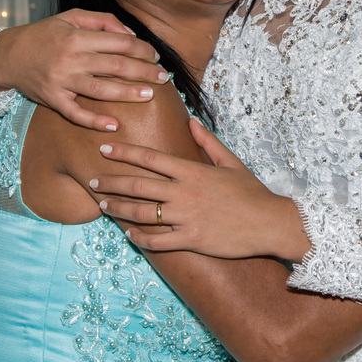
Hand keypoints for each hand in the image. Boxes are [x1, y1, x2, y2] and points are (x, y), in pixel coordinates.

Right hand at [0, 9, 167, 130]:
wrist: (8, 55)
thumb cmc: (44, 34)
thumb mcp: (71, 18)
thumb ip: (102, 21)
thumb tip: (130, 34)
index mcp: (77, 36)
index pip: (118, 43)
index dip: (141, 49)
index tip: (155, 56)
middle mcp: (70, 59)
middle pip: (115, 67)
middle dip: (143, 71)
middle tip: (163, 77)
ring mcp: (61, 81)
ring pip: (100, 90)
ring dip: (127, 93)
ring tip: (150, 95)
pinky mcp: (53, 100)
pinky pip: (75, 114)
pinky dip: (94, 121)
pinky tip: (114, 126)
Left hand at [92, 118, 309, 259]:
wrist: (270, 223)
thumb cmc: (252, 192)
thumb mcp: (231, 162)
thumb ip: (207, 142)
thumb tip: (191, 121)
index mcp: (192, 171)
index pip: (150, 159)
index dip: (124, 153)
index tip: (105, 150)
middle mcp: (184, 193)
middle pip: (138, 186)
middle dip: (111, 183)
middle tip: (92, 181)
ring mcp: (186, 218)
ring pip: (142, 214)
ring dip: (118, 210)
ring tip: (103, 206)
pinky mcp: (191, 239)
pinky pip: (157, 241)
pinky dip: (140, 238)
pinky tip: (129, 235)